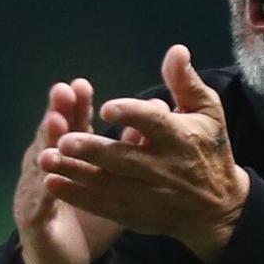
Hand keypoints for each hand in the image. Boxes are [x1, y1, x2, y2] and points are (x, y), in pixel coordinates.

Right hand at [13, 77, 123, 263]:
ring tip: (54, 123)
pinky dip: (44, 190)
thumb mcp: (112, 184)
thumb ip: (125, 155)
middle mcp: (46, 170)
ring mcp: (35, 193)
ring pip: (41, 164)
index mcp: (66, 159)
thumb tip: (143, 126)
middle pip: (51, 137)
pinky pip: (39, 204)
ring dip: (46, 143)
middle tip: (63, 91)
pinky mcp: (34, 220)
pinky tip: (48, 179)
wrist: (63, 261)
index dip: (76, 106)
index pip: (71, 126)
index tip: (81, 85)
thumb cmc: (89, 217)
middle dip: (57, 113)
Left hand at [38, 45, 250, 262]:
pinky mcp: (135, 214)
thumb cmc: (209, 150)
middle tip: (64, 139)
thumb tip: (176, 50)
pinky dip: (77, 196)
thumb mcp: (207, 113)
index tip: (106, 107)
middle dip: (92, 150)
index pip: (154, 124)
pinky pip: (102, 205)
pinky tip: (52, 183)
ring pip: (106, 183)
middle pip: (123, 159)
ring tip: (46, 159)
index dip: (131, 115)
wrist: (218, 208)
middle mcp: (163, 168)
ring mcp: (147, 195)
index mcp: (180, 138)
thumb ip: (185, 83)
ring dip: (74, 172)